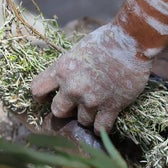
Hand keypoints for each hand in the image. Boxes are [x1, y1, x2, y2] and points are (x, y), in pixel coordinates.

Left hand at [31, 24, 150, 133]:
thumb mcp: (78, 49)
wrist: (131, 41)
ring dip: (87, 117)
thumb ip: (68, 67)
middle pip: (58, 111)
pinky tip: (104, 122)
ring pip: (82, 121)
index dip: (42, 96)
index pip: (37, 90)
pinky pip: (101, 128)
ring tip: (96, 108)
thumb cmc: (106, 39)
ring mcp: (92, 99)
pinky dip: (101, 128)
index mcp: (61, 70)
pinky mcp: (111, 107)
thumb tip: (64, 77)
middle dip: (66, 110)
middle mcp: (73, 88)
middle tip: (76, 105)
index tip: (49, 97)